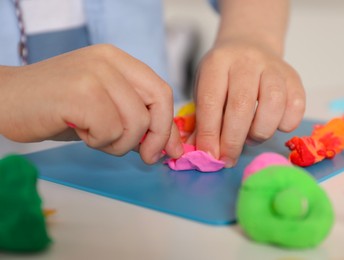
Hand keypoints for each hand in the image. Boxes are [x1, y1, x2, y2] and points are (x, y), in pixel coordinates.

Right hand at [0, 44, 182, 162]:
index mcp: (118, 60)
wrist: (6, 99)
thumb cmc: (57, 107)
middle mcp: (109, 61)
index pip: (161, 90)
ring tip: (94, 136)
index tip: (167, 149)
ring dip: (118, 143)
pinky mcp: (80, 94)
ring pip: (135, 123)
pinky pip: (110, 131)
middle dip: (154, 138)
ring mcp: (95, 75)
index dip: (168, 124)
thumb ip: (135, 120)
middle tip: (143, 155)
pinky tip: (80, 132)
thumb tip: (168, 145)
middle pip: (156, 105)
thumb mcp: (104, 108)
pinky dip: (98, 141)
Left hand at [194, 39, 304, 166]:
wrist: (249, 44)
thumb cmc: (223, 75)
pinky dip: (284, 124)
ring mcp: (273, 67)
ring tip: (251, 138)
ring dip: (260, 132)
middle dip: (233, 140)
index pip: (211, 101)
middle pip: (242, 105)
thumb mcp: (204, 89)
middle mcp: (246, 61)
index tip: (210, 156)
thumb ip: (202, 121)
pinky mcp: (294, 77)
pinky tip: (271, 125)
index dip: (209, 133)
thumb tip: (202, 153)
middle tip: (228, 159)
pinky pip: (296, 107)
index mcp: (217, 63)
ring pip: (273, 104)